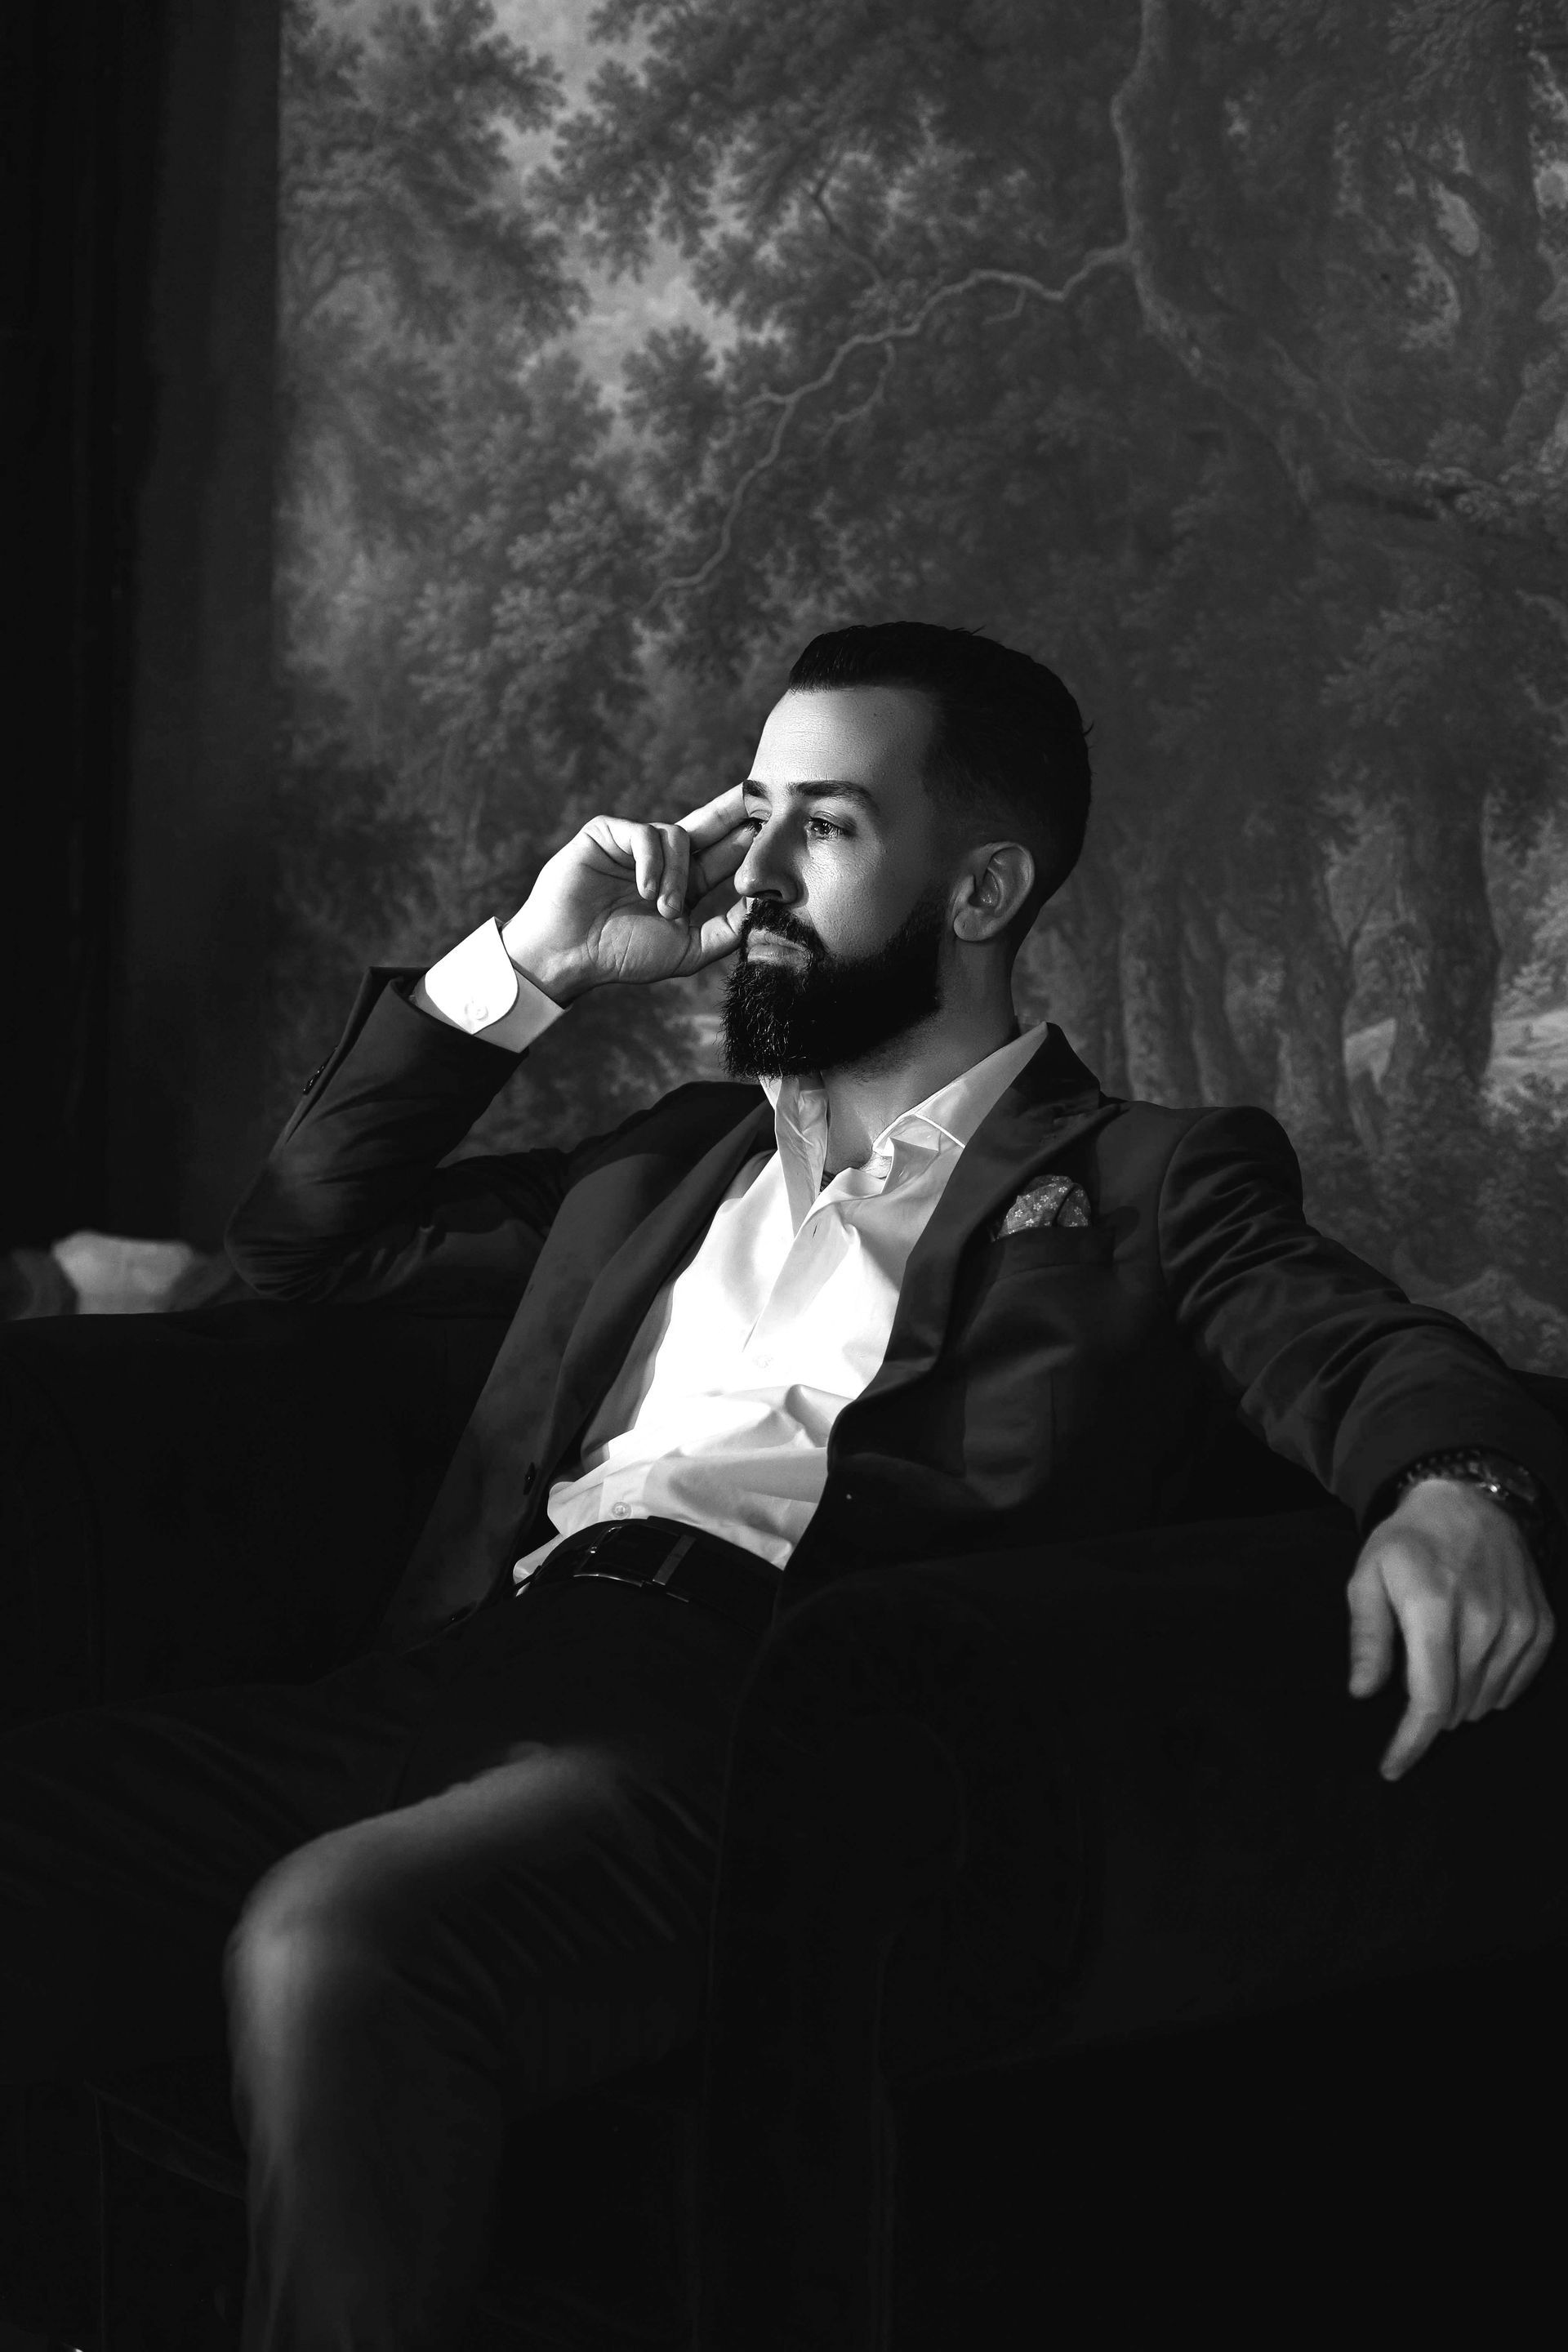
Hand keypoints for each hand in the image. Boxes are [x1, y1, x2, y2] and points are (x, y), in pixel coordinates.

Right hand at [499, 786, 752, 1002]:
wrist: (570, 955)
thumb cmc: (624, 955)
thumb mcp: (688, 949)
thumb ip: (727, 929)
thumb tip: (767, 903)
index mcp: (686, 883)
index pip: (726, 854)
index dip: (750, 838)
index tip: (781, 824)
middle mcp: (665, 860)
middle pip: (710, 824)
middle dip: (736, 810)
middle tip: (764, 793)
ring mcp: (635, 845)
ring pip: (678, 835)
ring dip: (675, 875)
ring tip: (662, 907)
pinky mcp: (608, 833)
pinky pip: (645, 834)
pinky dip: (651, 863)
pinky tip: (644, 891)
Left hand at [1346, 1478, 1555, 1779]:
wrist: (1469, 1502)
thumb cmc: (1408, 1542)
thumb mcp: (1367, 1577)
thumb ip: (1367, 1636)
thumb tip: (1362, 1692)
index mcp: (1434, 1608)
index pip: (1430, 1699)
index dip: (1411, 1742)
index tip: (1392, 1768)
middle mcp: (1484, 1620)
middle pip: (1457, 1706)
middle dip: (1427, 1713)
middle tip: (1409, 1683)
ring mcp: (1518, 1624)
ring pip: (1486, 1700)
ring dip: (1458, 1700)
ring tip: (1438, 1661)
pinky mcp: (1540, 1626)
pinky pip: (1515, 1684)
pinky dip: (1490, 1688)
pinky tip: (1471, 1665)